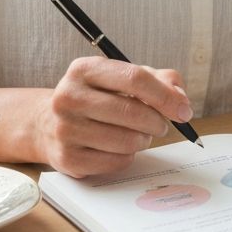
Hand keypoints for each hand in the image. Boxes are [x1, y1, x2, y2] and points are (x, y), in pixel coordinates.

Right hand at [36, 57, 193, 176]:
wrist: (48, 123)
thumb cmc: (98, 96)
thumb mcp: (123, 77)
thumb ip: (159, 80)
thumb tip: (180, 99)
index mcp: (85, 69)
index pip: (134, 78)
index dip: (165, 96)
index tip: (184, 110)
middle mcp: (69, 96)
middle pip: (131, 113)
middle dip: (157, 122)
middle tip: (161, 124)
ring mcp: (65, 129)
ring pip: (127, 141)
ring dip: (143, 140)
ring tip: (139, 134)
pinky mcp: (67, 159)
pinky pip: (116, 162)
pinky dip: (128, 156)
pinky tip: (119, 147)